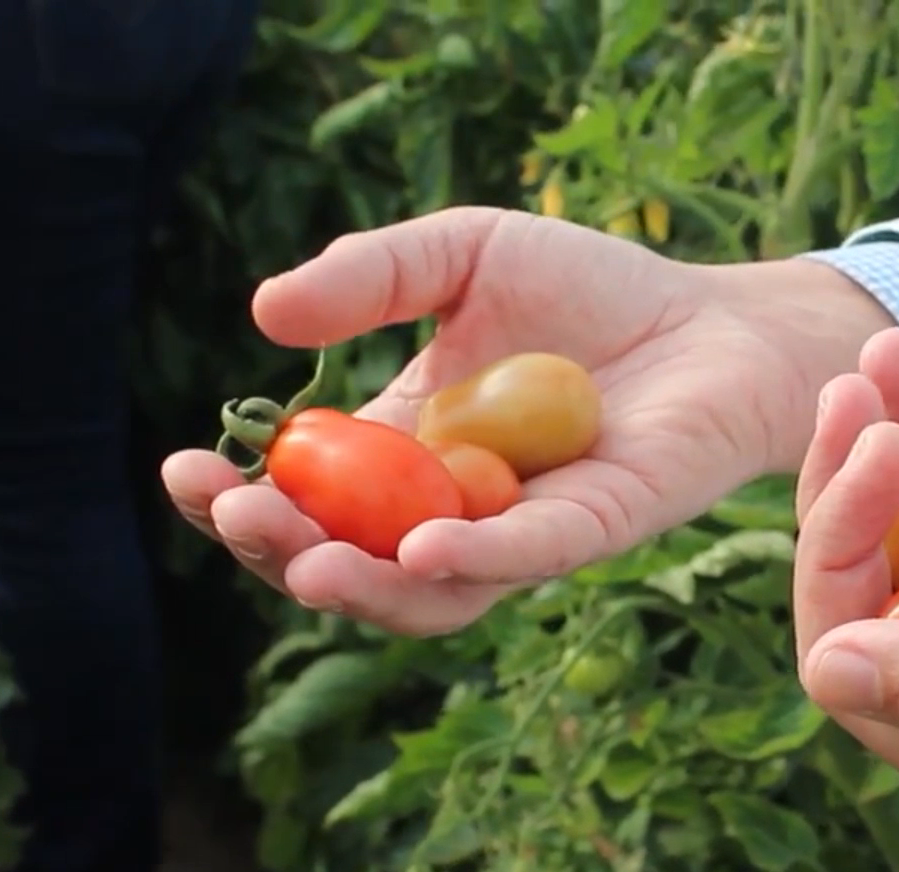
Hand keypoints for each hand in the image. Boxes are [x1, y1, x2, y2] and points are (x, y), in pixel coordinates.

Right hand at [163, 208, 891, 634]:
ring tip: (306, 561)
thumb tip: (267, 314)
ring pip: (425, 590)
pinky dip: (474, 558)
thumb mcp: (463, 253)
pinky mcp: (595, 530)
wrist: (716, 317)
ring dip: (362, 584)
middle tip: (233, 513)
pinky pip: (526, 559)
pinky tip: (425, 545)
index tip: (182, 467)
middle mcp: (448, 508)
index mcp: (401, 450)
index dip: (233, 493)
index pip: (300, 493)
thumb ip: (371, 274)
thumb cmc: (591, 288)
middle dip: (276, 548)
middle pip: (345, 558)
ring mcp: (518, 531)